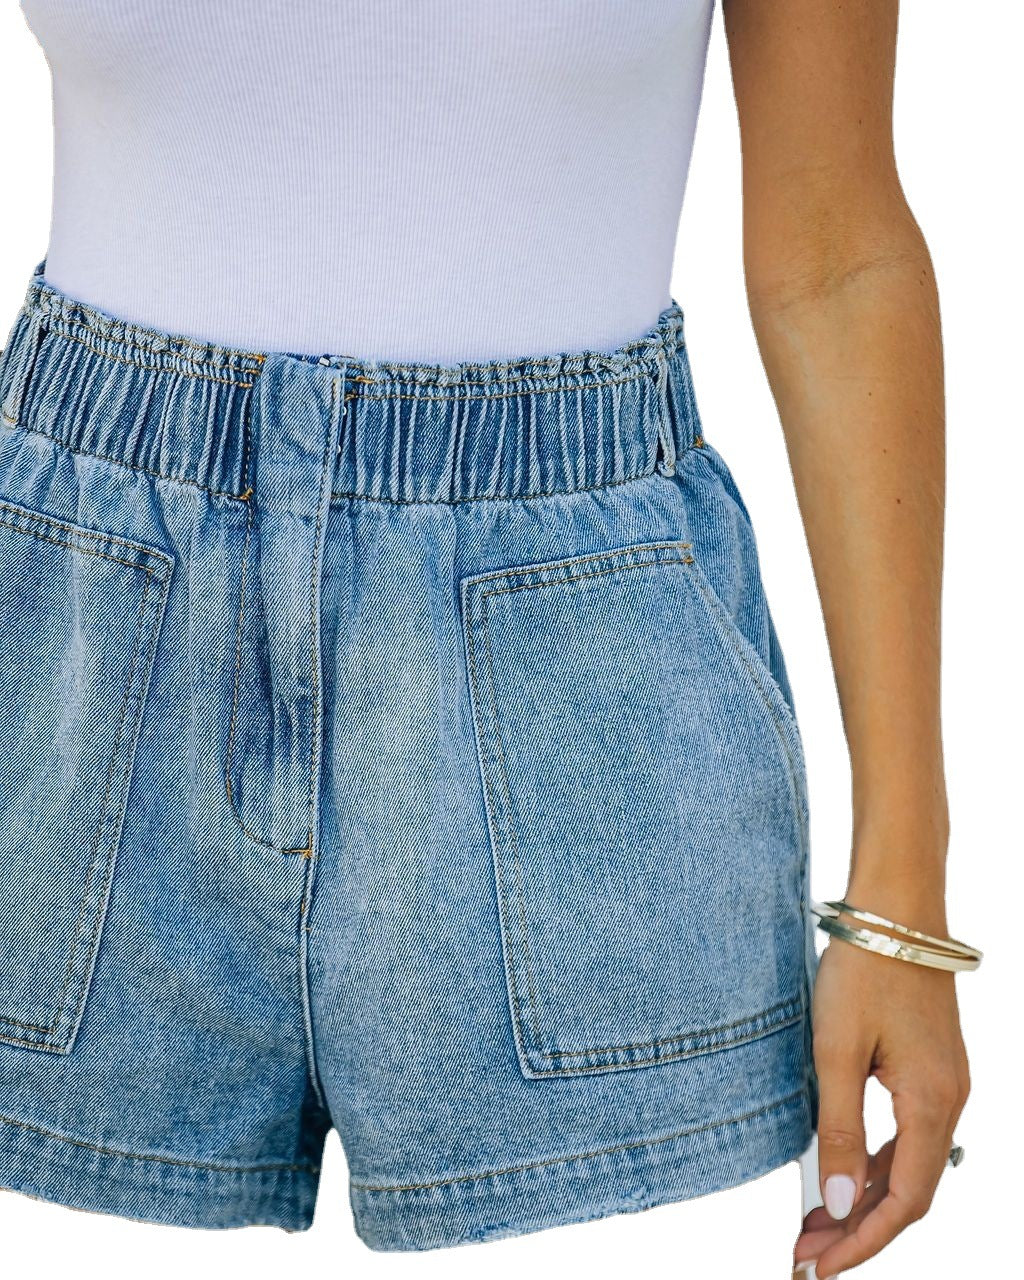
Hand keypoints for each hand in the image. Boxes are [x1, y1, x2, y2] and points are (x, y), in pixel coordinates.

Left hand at [793, 897, 970, 1277]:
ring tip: (813, 1220)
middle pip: (908, 1191)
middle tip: (804, 1252)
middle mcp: (949, 1101)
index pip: (903, 1203)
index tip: (817, 1269)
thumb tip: (837, 1207)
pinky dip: (873, 1160)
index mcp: (931, 1104)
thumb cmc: (864, 970)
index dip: (861, 1243)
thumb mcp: (836, 1052)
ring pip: (907, 1162)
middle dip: (858, 1228)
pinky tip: (840, 1168)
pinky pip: (906, 1131)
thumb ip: (836, 1131)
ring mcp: (944, 1082)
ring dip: (863, 1196)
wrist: (895, 907)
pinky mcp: (930, 1065)